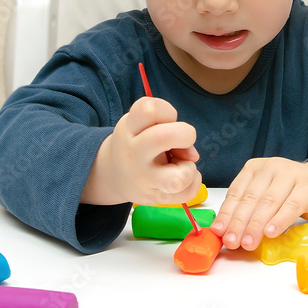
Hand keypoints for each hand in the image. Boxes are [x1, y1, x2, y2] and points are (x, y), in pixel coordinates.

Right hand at [81, 97, 200, 205]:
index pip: (149, 109)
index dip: (167, 111)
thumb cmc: (136, 144)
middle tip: (182, 141)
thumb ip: (167, 127)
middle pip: (164, 136)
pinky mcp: (155, 199)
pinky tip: (181, 175)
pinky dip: (193, 183)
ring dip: (189, 169)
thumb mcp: (140, 126)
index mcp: (129, 129)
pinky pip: (187, 194)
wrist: (113, 176)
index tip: (167, 121)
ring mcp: (144, 180)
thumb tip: (192, 154)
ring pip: (178, 179)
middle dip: (186, 134)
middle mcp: (134, 154)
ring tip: (181, 166)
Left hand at [209, 157, 307, 250]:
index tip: (219, 232)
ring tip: (248, 242)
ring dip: (256, 225)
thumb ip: (248, 209)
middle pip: (251, 198)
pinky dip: (279, 220)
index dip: (227, 214)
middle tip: (232, 241)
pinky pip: (292, 205)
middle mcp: (271, 167)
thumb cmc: (289, 192)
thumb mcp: (265, 194)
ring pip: (269, 202)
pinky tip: (270, 233)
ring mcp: (291, 174)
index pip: (237, 192)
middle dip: (239, 222)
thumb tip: (227, 232)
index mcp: (254, 168)